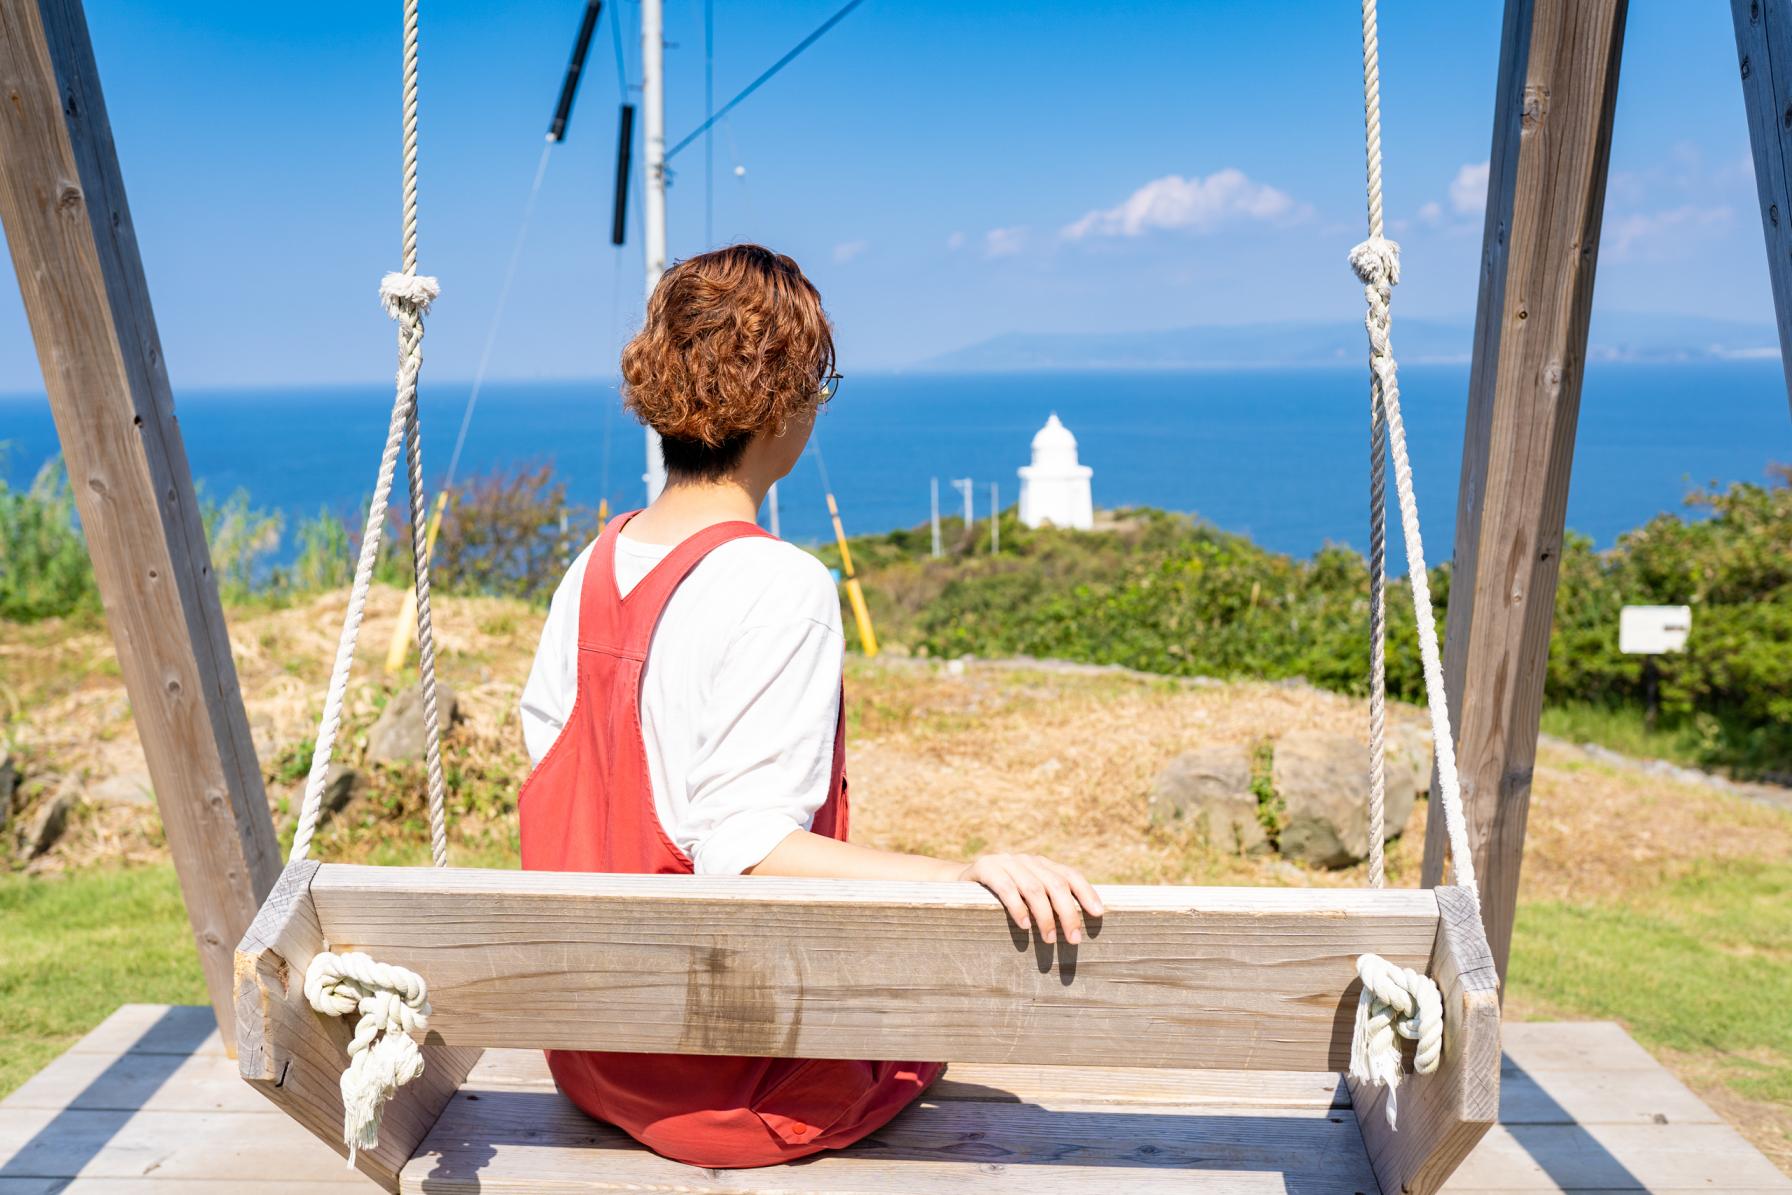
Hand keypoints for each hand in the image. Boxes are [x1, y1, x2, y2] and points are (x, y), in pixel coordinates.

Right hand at [956, 853, 1104, 944]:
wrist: (957, 885)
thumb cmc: (998, 900)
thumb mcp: (1026, 898)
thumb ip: (1048, 903)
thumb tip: (1079, 930)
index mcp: (1041, 864)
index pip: (1070, 875)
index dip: (1086, 893)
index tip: (1098, 915)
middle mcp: (1026, 860)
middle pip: (1055, 884)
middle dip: (1068, 913)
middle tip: (1074, 940)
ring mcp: (1005, 861)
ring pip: (1034, 888)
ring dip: (1045, 916)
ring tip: (1050, 940)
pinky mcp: (985, 867)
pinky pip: (1006, 887)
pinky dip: (1018, 907)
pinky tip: (1024, 926)